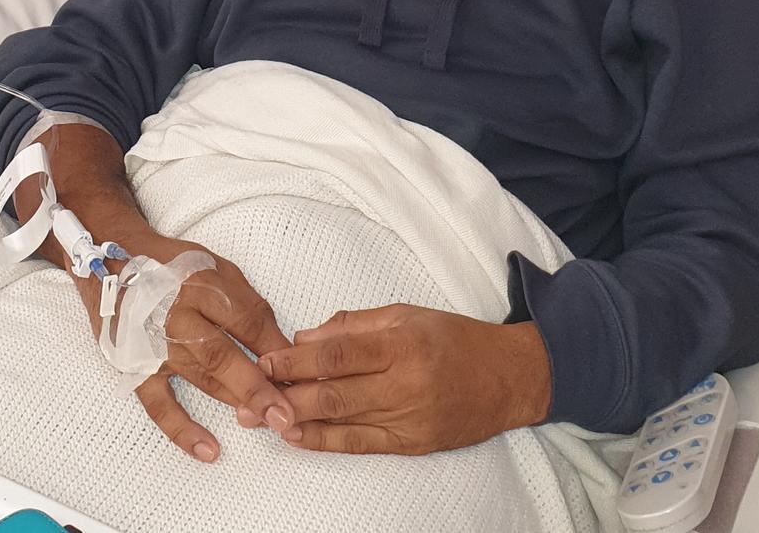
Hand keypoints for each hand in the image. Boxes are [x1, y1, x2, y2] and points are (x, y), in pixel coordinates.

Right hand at [72, 225, 295, 464]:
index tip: (301, 375)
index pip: (247, 320)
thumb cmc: (170, 264)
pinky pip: (159, 404)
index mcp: (201, 283)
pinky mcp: (136, 366)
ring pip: (201, 378)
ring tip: (265, 425)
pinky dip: (183, 429)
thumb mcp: (215, 266)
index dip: (276, 350)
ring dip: (235, 403)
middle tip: (287, 416)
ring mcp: (155, 343)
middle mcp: (177, 313)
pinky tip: (208, 449)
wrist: (110, 261)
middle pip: (224, 355)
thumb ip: (246, 302)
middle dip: (259, 388)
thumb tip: (278, 345)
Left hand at [250, 305, 552, 454]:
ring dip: (299, 421)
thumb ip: (354, 325)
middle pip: (336, 391)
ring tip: (262, 420)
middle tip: (250, 394)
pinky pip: (362, 445)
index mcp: (403, 342)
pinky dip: (326, 442)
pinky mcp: (413, 443)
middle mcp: (405, 383)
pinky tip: (299, 437)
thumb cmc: (454, 337)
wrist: (507, 379)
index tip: (266, 359)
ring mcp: (409, 418)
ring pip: (344, 422)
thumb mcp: (406, 313)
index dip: (298, 359)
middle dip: (288, 393)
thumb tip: (306, 336)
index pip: (339, 352)